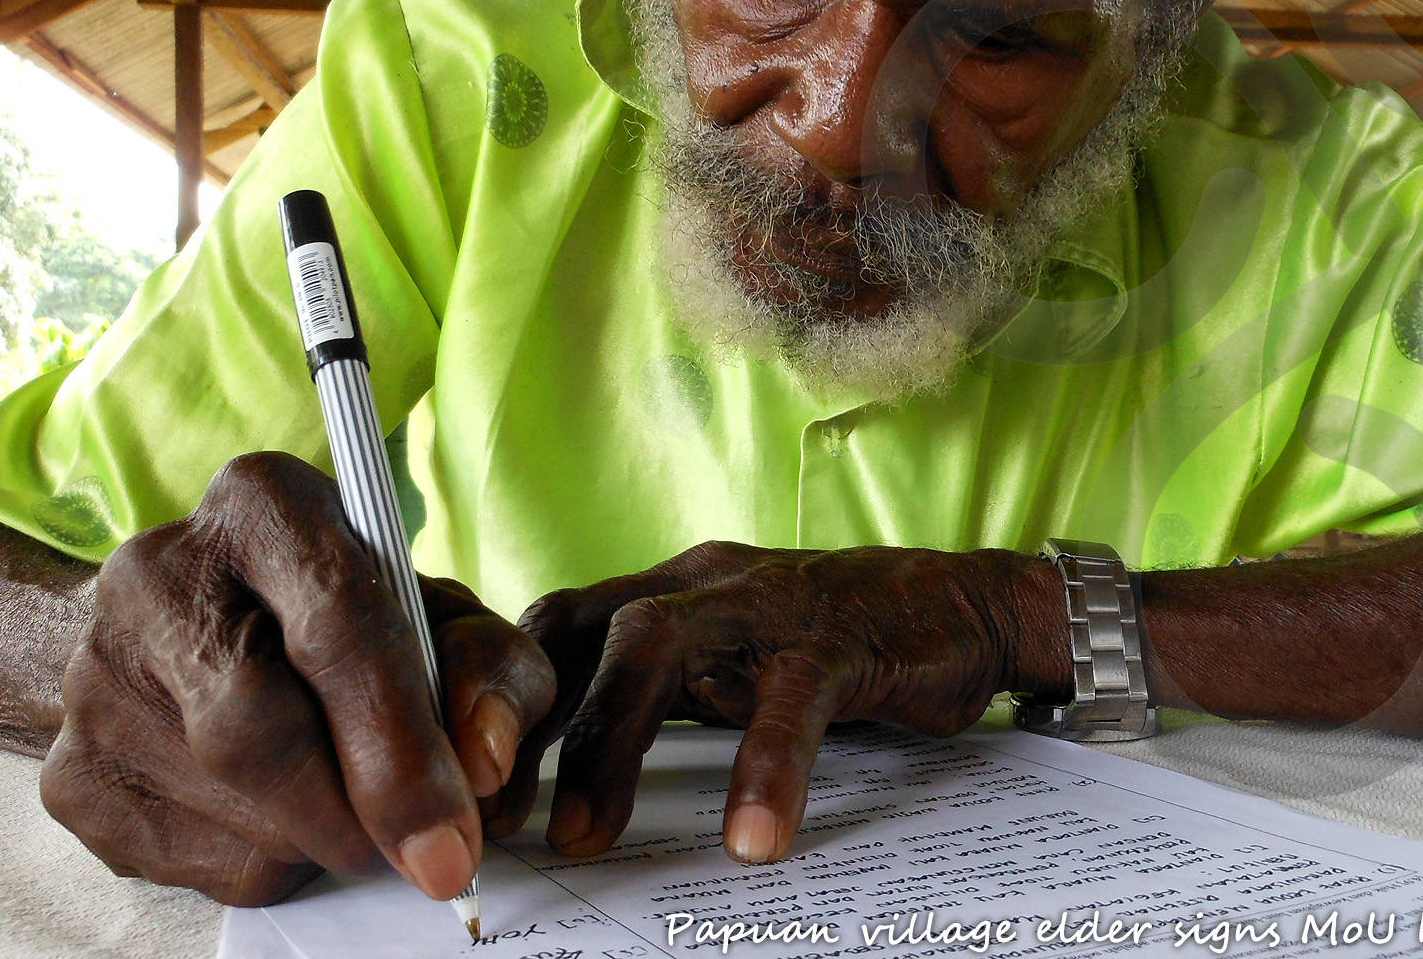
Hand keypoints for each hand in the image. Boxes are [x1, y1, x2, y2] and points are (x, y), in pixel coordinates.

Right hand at [40, 452, 555, 905]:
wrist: (211, 630)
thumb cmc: (355, 623)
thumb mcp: (446, 621)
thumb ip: (490, 674)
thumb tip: (483, 762)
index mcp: (265, 504)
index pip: (333, 625)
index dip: (400, 749)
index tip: (449, 841)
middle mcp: (156, 571)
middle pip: (257, 730)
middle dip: (355, 813)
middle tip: (417, 851)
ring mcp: (95, 673)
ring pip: (225, 805)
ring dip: (315, 840)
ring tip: (348, 805)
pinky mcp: (68, 770)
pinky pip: (180, 858)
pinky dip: (260, 863)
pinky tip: (281, 818)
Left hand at [491, 541, 1065, 864]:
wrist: (964, 608)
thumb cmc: (829, 648)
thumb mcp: (725, 666)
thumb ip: (656, 699)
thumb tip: (560, 781)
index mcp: (665, 590)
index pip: (550, 629)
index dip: (492, 701)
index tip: (459, 789)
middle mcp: (700, 583)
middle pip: (582, 631)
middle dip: (526, 724)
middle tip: (494, 820)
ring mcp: (767, 603)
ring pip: (659, 645)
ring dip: (611, 742)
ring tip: (586, 836)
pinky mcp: (840, 638)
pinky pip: (791, 702)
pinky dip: (765, 769)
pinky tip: (753, 839)